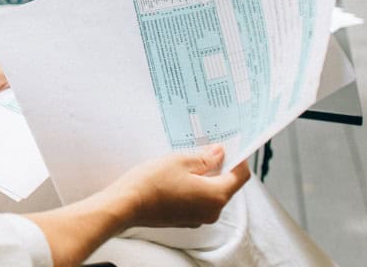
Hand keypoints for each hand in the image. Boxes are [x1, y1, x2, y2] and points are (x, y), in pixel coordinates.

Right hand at [104, 145, 250, 228]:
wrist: (126, 205)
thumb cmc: (151, 183)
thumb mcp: (181, 161)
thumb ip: (205, 158)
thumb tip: (219, 154)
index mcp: (216, 196)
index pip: (240, 176)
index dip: (238, 159)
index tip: (232, 146)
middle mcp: (211, 212)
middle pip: (226, 185)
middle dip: (219, 167)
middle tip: (206, 149)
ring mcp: (198, 219)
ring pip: (210, 194)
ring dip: (205, 178)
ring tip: (188, 162)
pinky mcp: (185, 220)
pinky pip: (198, 202)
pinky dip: (194, 189)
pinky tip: (178, 177)